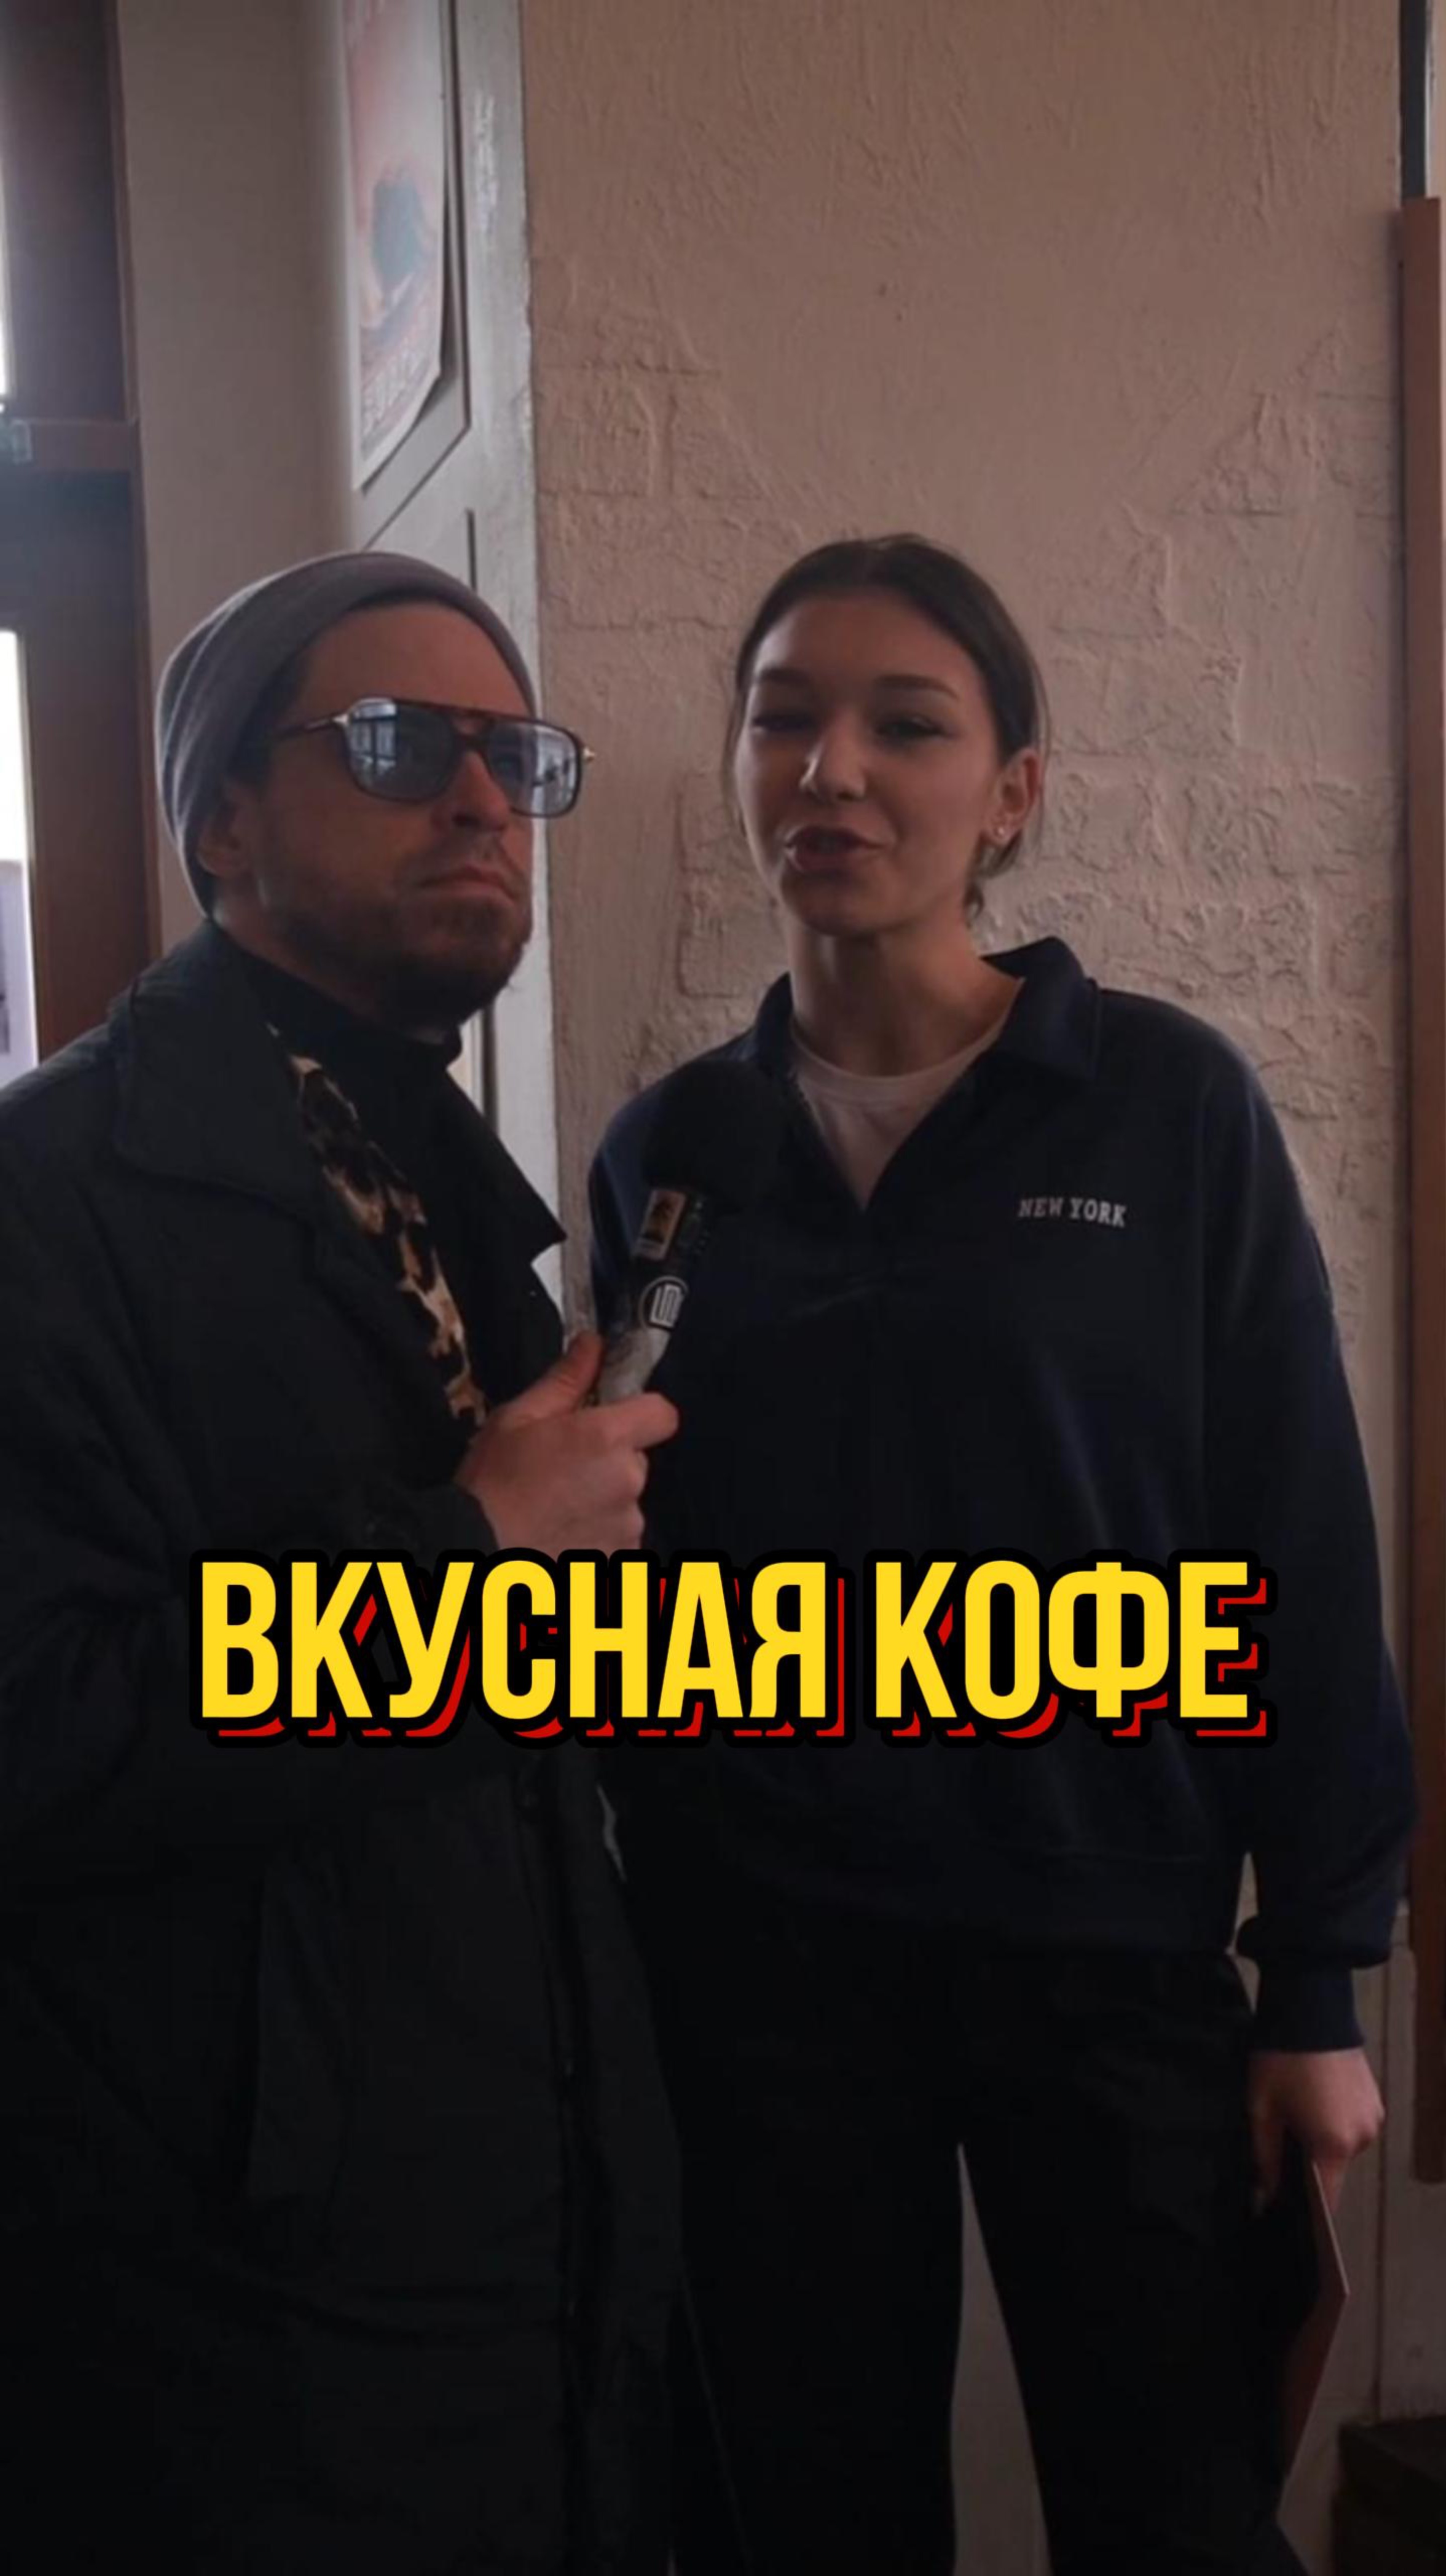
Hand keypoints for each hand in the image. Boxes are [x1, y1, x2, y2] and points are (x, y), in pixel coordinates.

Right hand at [455, 1331, 677, 1556]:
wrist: (477, 1552)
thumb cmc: (491, 1481)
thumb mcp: (517, 1419)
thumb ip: (565, 1381)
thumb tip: (593, 1342)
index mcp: (606, 1438)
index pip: (662, 1414)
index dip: (641, 1414)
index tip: (610, 1423)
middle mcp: (627, 1480)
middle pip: (635, 1461)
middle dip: (608, 1463)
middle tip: (561, 1472)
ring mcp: (626, 1525)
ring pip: (625, 1502)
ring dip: (601, 1503)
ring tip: (555, 1511)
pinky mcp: (618, 1560)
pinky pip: (617, 1539)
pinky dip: (596, 1537)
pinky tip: (559, 1537)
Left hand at [1247, 2047, 1383, 2211]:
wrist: (1309, 2008)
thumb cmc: (1280, 2061)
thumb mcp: (1262, 2110)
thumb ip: (1265, 2158)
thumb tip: (1264, 2196)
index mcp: (1334, 2145)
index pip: (1327, 2197)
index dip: (1305, 2206)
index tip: (1284, 2201)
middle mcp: (1362, 2137)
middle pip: (1334, 2170)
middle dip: (1308, 2163)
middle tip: (1281, 2139)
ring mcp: (1374, 2117)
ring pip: (1344, 2147)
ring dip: (1323, 2140)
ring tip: (1297, 2113)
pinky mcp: (1376, 2099)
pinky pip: (1353, 2125)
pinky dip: (1335, 2122)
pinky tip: (1315, 2100)